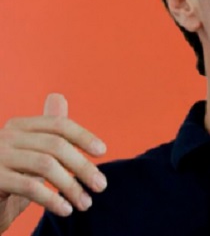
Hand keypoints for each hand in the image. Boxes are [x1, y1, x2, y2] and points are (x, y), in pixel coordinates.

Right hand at [0, 94, 106, 232]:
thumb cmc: (11, 178)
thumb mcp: (31, 153)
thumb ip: (47, 131)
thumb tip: (59, 97)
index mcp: (20, 126)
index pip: (59, 125)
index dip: (83, 136)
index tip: (103, 152)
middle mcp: (6, 136)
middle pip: (56, 145)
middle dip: (82, 166)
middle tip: (101, 186)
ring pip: (46, 165)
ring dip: (71, 186)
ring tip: (86, 203)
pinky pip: (29, 186)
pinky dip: (52, 199)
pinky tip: (66, 210)